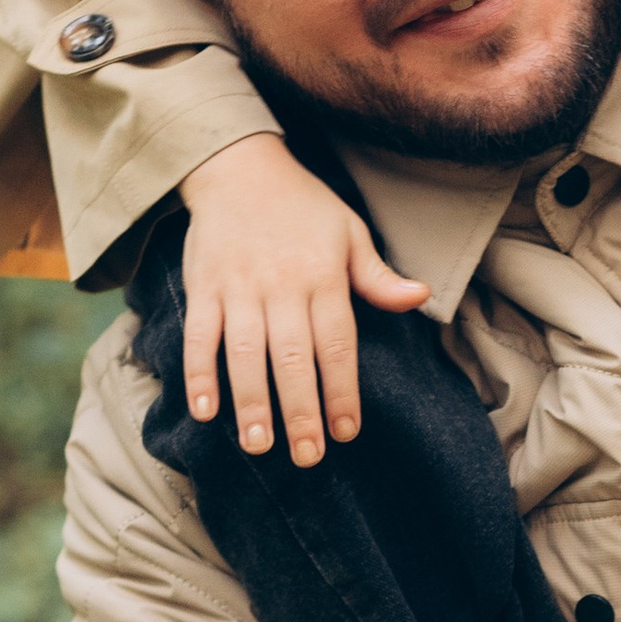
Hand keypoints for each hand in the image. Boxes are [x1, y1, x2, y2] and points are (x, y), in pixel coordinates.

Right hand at [179, 135, 428, 465]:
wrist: (238, 166)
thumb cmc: (303, 206)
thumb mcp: (349, 232)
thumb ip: (378, 276)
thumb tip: (421, 298)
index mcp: (322, 275)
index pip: (337, 343)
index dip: (342, 390)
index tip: (347, 431)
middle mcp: (281, 285)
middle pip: (293, 356)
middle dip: (300, 410)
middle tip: (307, 455)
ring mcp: (238, 287)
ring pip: (244, 352)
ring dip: (251, 401)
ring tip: (258, 445)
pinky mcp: (203, 288)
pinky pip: (199, 335)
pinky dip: (198, 373)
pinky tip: (205, 410)